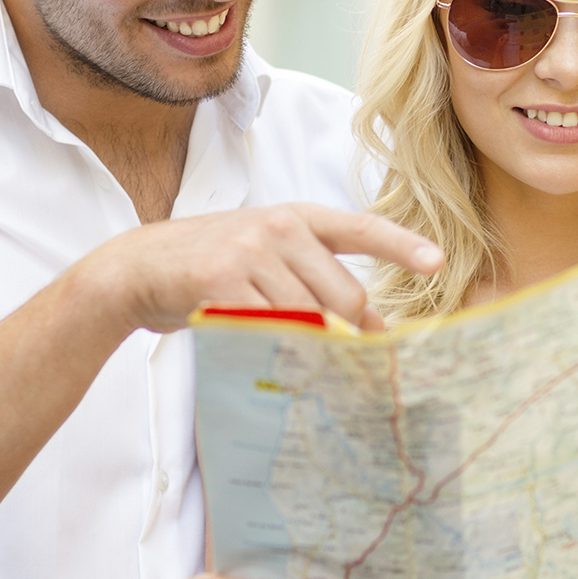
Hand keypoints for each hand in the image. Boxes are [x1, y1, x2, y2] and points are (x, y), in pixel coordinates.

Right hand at [101, 203, 441, 334]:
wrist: (140, 266)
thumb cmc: (214, 267)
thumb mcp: (268, 257)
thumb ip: (316, 281)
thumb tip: (371, 329)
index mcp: (298, 217)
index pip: (361, 228)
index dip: (402, 247)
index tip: (437, 263)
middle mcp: (280, 228)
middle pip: (345, 297)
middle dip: (348, 335)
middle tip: (341, 360)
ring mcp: (251, 251)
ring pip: (312, 319)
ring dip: (311, 349)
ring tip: (292, 357)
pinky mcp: (222, 281)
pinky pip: (271, 329)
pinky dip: (276, 350)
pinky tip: (262, 352)